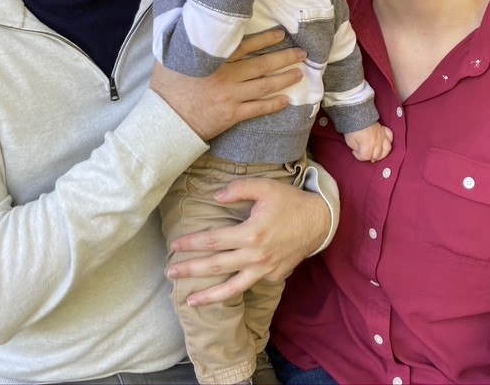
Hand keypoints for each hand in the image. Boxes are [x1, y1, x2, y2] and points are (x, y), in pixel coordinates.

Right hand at [151, 28, 305, 141]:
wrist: (165, 120)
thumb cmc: (167, 87)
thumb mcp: (171, 57)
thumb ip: (184, 40)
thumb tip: (188, 20)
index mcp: (215, 61)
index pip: (246, 46)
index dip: (265, 40)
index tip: (281, 34)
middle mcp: (227, 77)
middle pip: (262, 65)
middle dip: (284, 58)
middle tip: (302, 54)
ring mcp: (231, 97)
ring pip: (264, 86)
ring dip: (284, 79)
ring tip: (299, 74)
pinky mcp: (232, 115)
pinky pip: (258, 109)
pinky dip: (273, 105)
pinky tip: (286, 101)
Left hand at [167, 177, 329, 305]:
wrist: (319, 222)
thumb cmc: (290, 202)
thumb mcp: (265, 187)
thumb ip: (239, 189)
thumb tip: (215, 197)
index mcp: (250, 233)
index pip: (213, 241)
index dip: (191, 244)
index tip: (175, 246)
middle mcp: (255, 256)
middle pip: (215, 266)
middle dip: (190, 270)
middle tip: (170, 273)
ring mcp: (265, 270)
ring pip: (232, 288)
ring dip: (209, 296)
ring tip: (190, 301)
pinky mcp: (273, 277)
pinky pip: (250, 285)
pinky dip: (234, 291)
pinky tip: (220, 293)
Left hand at [344, 123, 392, 161]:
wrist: (357, 115)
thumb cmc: (352, 128)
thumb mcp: (350, 141)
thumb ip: (357, 150)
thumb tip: (362, 153)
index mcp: (367, 144)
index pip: (366, 157)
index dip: (359, 157)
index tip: (355, 152)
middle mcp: (377, 141)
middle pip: (377, 155)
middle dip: (369, 156)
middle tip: (364, 153)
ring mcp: (382, 135)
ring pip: (387, 149)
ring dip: (382, 154)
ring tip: (376, 154)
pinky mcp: (384, 130)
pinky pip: (390, 137)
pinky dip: (388, 141)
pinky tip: (383, 143)